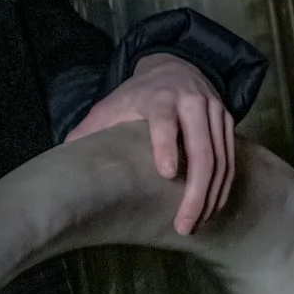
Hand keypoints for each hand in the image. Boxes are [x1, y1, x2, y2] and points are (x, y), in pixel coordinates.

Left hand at [67, 54, 237, 234]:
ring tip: (195, 225)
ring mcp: (214, 113)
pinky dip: (222, 189)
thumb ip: (89, 131)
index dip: (166, 145)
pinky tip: (211, 211)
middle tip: (183, 225)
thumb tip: (62, 159)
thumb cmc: (137, 96)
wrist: (174, 67)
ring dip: (210, 197)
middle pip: (201, 149)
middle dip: (195, 191)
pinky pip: (231, 161)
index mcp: (159, 97)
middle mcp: (192, 102)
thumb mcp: (110, 106)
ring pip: (220, 160)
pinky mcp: (228, 123)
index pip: (164, 121)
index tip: (166, 173)